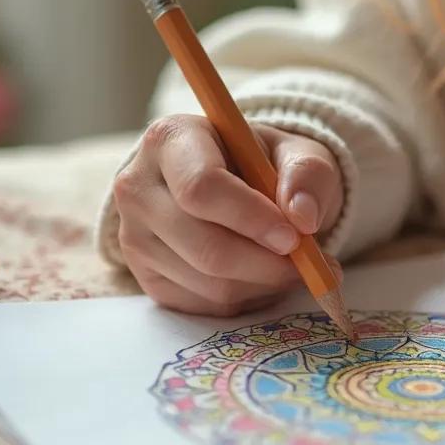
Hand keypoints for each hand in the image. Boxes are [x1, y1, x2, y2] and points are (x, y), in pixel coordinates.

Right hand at [112, 115, 342, 315]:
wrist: (234, 184)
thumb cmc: (262, 163)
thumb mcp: (296, 152)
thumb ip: (307, 174)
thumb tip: (303, 217)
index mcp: (170, 139)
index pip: (201, 187)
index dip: (251, 218)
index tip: (294, 237)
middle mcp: (138, 187)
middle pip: (205, 246)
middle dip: (267, 263)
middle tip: (311, 265)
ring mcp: (133, 237)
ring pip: (209, 283)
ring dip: (264, 284)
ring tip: (292, 266)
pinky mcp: (146, 278)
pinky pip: (205, 305)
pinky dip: (247, 298)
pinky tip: (261, 275)